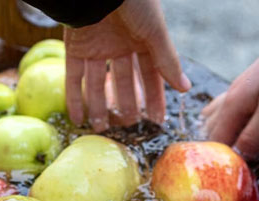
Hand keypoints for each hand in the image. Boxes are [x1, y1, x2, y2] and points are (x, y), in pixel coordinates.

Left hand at [64, 0, 190, 130]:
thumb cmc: (134, 1)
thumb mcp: (155, 32)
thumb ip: (167, 61)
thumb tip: (185, 89)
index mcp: (142, 39)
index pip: (150, 75)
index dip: (154, 97)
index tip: (157, 120)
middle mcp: (119, 45)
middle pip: (123, 82)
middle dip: (126, 105)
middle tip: (129, 127)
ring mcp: (96, 47)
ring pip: (97, 83)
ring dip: (99, 107)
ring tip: (102, 129)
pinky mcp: (74, 47)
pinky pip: (73, 77)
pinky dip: (74, 98)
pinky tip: (77, 119)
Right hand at [203, 23, 258, 159]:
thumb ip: (254, 136)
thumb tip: (239, 159)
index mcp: (230, 108)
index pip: (216, 142)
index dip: (222, 159)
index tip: (233, 172)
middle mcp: (227, 100)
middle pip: (212, 131)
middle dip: (218, 149)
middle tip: (230, 166)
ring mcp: (235, 91)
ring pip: (215, 119)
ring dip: (219, 135)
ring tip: (225, 150)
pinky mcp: (246, 87)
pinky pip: (224, 108)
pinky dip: (223, 120)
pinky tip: (229, 123)